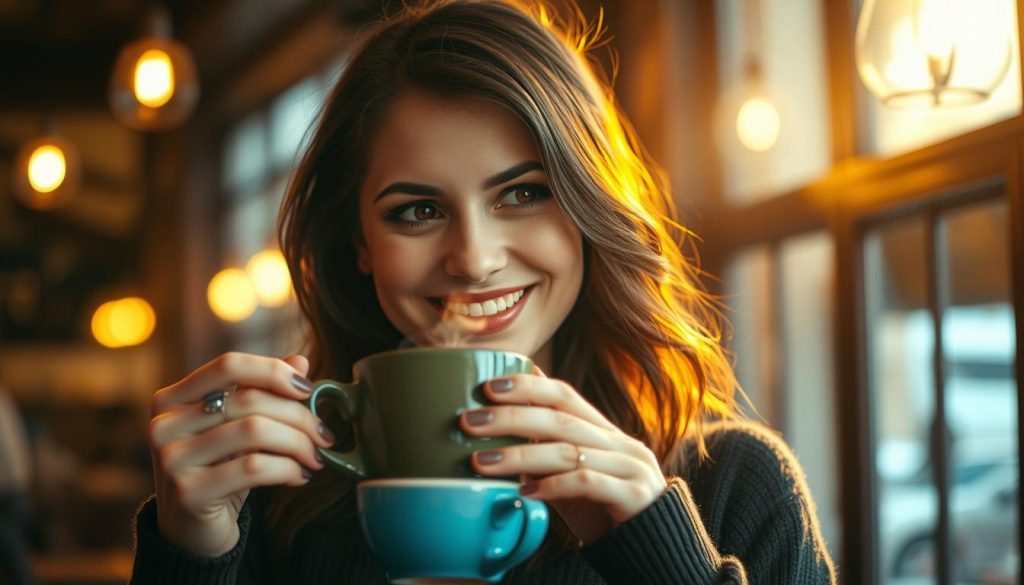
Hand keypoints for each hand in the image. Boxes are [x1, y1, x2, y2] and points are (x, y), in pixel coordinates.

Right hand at [147, 353, 334, 556]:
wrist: (192, 532)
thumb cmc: (220, 471)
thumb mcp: (239, 428)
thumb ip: (263, 392)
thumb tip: (299, 361)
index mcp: (173, 399)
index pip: (229, 366)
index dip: (273, 371)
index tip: (308, 389)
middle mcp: (164, 425)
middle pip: (249, 400)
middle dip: (298, 416)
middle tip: (324, 435)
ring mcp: (172, 459)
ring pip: (255, 431)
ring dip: (298, 443)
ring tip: (315, 457)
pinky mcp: (189, 492)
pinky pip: (254, 467)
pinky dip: (287, 469)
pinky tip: (300, 476)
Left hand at [459, 369, 666, 543]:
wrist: (652, 551)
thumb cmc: (603, 511)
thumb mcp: (571, 478)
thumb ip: (545, 452)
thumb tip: (506, 422)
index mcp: (605, 431)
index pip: (564, 395)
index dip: (526, 386)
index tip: (487, 387)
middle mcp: (620, 443)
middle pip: (559, 418)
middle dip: (510, 417)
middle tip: (469, 422)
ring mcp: (630, 467)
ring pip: (568, 451)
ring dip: (519, 455)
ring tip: (481, 462)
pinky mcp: (633, 495)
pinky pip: (587, 483)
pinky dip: (552, 485)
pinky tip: (525, 493)